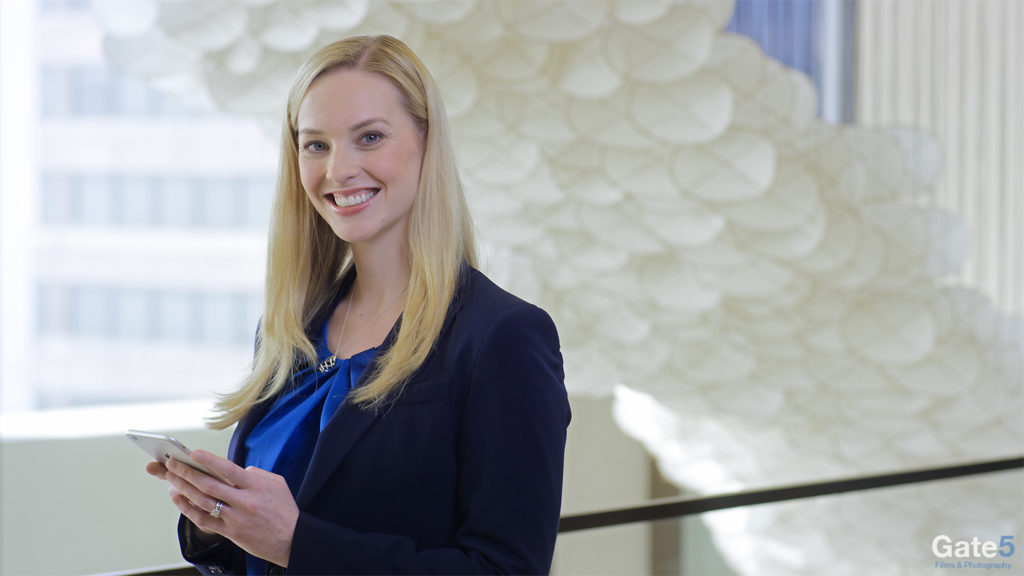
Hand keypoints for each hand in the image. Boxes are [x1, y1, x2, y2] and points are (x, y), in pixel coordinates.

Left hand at [146, 451, 298, 566]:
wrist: (292, 539)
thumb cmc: (284, 510)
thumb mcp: (277, 483)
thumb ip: (256, 474)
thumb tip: (237, 469)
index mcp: (255, 486)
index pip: (228, 469)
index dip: (209, 460)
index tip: (193, 453)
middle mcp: (243, 501)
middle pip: (209, 485)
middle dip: (187, 472)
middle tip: (172, 463)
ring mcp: (235, 518)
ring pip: (203, 501)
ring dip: (183, 488)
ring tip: (170, 478)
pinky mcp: (230, 532)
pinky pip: (204, 520)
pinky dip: (188, 509)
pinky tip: (179, 500)